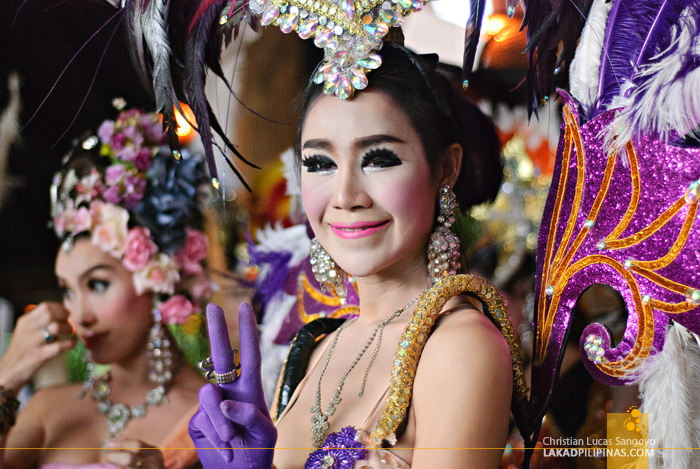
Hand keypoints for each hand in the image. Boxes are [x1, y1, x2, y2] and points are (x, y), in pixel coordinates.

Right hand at [0, 302, 75, 391]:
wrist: (8, 372)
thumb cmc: (21, 351)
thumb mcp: (26, 332)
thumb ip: (40, 324)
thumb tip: (62, 318)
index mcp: (25, 322)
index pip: (45, 306)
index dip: (60, 308)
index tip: (67, 312)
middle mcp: (28, 329)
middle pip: (51, 313)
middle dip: (64, 316)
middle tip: (70, 321)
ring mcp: (33, 342)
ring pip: (56, 327)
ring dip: (68, 328)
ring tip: (70, 332)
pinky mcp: (38, 355)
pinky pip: (59, 346)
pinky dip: (70, 344)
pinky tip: (73, 343)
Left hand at [102, 436, 163, 467]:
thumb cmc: (150, 466)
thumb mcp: (146, 453)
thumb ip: (133, 446)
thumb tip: (118, 436)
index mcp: (154, 452)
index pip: (136, 445)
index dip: (121, 444)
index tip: (109, 444)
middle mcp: (153, 463)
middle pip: (129, 459)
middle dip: (115, 457)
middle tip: (107, 457)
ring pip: (126, 468)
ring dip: (116, 466)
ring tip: (111, 464)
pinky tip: (116, 467)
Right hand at [189, 303, 276, 468]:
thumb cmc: (259, 453)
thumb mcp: (266, 435)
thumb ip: (251, 414)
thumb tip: (225, 400)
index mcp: (251, 390)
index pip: (250, 355)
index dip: (248, 331)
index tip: (244, 307)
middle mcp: (229, 391)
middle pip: (221, 356)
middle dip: (217, 330)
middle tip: (211, 306)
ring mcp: (212, 405)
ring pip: (208, 395)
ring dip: (221, 419)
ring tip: (232, 440)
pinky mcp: (198, 421)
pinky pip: (204, 419)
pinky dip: (217, 434)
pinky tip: (226, 449)